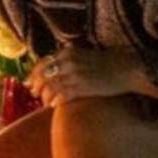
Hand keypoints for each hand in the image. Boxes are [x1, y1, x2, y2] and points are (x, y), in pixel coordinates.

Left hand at [27, 47, 146, 106]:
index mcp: (67, 53)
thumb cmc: (108, 62)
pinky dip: (55, 101)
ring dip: (45, 96)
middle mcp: (68, 62)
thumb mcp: (84, 54)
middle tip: (34, 94)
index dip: (33, 75)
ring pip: (50, 87)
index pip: (42, 63)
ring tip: (45, 102)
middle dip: (36, 86)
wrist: (129, 68)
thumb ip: (68, 58)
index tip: (28, 82)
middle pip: (42, 76)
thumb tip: (53, 66)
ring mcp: (75, 75)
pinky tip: (54, 105)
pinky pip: (62, 96)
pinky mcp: (83, 87)